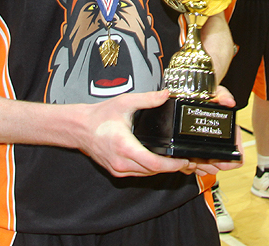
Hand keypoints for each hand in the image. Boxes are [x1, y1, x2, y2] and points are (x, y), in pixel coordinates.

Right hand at [79, 89, 195, 177]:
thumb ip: (147, 99)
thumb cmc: (100, 116)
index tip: (184, 160)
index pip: (154, 163)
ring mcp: (118, 169)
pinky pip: (138, 173)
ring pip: (146, 174)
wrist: (80, 128)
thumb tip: (166, 95)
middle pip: (153, 171)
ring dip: (162, 169)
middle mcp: (121, 162)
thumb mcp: (125, 102)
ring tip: (177, 162)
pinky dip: (151, 169)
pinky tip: (159, 161)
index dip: (172, 165)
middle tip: (188, 161)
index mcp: (125, 146)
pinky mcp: (116, 171)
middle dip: (172, 167)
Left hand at [187, 85, 243, 175]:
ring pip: (208, 169)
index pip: (238, 158)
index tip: (216, 159)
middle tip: (199, 160)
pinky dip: (191, 166)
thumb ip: (224, 95)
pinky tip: (187, 158)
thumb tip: (229, 102)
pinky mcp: (199, 153)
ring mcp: (211, 149)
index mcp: (231, 133)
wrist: (195, 98)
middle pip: (220, 166)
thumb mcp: (217, 93)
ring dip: (200, 167)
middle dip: (209, 165)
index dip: (228, 163)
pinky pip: (198, 168)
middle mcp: (222, 143)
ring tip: (193, 159)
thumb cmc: (210, 96)